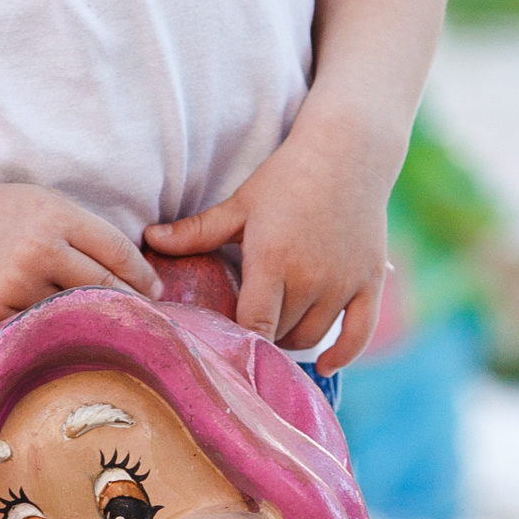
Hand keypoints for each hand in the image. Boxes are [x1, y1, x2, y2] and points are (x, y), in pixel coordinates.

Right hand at [0, 181, 159, 332]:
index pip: (119, 253)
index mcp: (55, 215)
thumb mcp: (44, 205)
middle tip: (145, 323)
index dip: (143, 278)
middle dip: (130, 308)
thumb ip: (89, 233)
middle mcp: (36, 248)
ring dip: (94, 327)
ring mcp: (11, 285)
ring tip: (106, 335)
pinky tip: (60, 341)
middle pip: (104, 289)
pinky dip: (50, 339)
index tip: (154, 294)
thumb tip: (145, 282)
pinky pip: (33, 334)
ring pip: (73, 317)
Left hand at [148, 106, 394, 371]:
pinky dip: (343, 355)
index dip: (237, 344)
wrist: (347, 153)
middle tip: (242, 331)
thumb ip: (196, 232)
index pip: (253, 325)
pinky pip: (359, 334)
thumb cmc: (286, 178)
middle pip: (280, 334)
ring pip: (312, 336)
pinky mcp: (370, 282)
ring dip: (291, 341)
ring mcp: (344, 283)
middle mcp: (311, 278)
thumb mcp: (239, 205)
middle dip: (260, 338)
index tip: (221, 348)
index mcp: (273, 260)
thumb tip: (148, 241)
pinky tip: (324, 365)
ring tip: (272, 332)